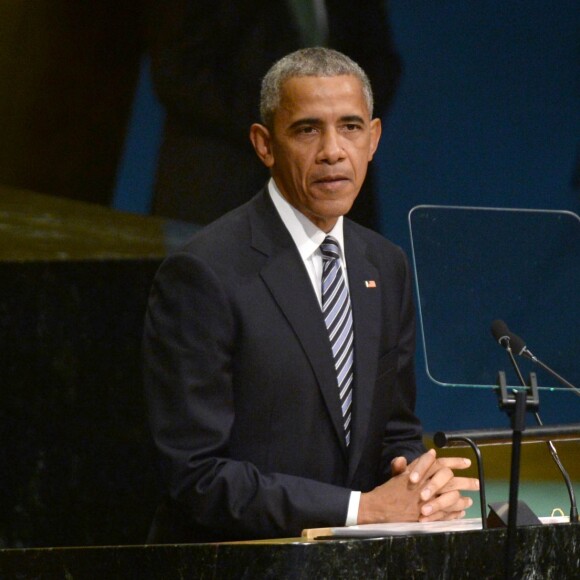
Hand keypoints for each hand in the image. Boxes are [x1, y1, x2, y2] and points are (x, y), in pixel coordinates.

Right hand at [358, 449, 478, 523]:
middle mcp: (423, 486)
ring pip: (449, 498)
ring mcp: (425, 502)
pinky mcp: (425, 516)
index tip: (467, 463)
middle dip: (465, 482)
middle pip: (448, 481)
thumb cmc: (387, 491)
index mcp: (417, 474)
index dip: (453, 462)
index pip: (438, 464)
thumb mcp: (396, 475)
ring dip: (461, 499)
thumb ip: (411, 464)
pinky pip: (445, 515)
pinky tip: (460, 512)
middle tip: (477, 483)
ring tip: (470, 499)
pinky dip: (454, 513)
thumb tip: (428, 454)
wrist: (377, 509)